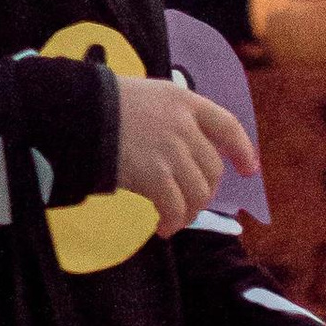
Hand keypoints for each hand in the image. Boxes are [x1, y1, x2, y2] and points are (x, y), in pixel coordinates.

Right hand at [113, 77, 257, 239]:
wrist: (76, 112)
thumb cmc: (104, 104)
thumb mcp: (147, 96)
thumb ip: (172, 117)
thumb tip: (187, 152)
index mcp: (185, 101)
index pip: (227, 126)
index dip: (243, 150)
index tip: (249, 170)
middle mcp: (184, 126)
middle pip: (212, 168)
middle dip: (206, 192)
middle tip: (190, 205)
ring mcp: (171, 150)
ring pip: (199, 192)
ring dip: (190, 212)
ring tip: (175, 220)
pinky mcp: (154, 174)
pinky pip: (175, 207)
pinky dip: (173, 222)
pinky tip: (163, 229)